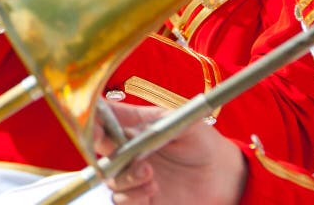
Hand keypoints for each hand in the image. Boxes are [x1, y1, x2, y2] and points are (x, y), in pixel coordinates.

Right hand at [94, 102, 245, 204]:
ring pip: (109, 178)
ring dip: (125, 178)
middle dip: (102, 152)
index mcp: (131, 124)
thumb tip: (130, 129)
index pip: (101, 118)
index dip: (91, 120)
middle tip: (122, 155)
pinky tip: (152, 190)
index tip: (96, 127)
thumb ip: (157, 123)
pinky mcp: (139, 197)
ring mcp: (131, 174)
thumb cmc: (201, 141)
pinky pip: (120, 200)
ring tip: (150, 174)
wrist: (221, 174)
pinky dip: (131, 197)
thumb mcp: (183, 123)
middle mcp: (126, 149)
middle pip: (96, 148)